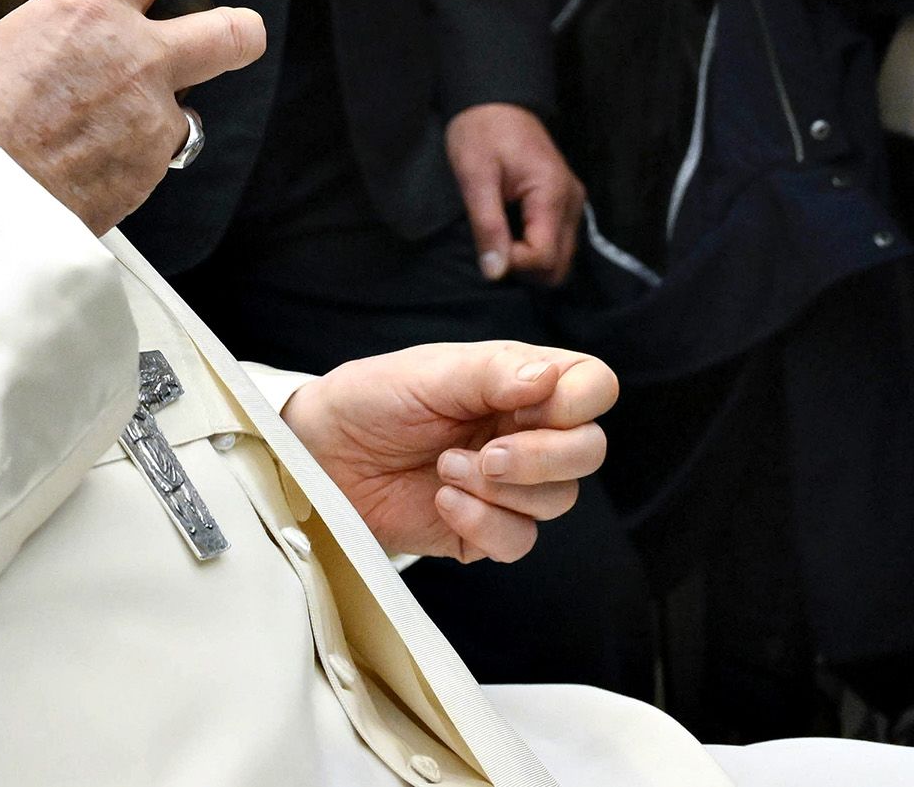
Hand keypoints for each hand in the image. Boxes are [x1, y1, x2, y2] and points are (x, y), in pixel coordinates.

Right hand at [0, 0, 267, 232]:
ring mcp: (150, 121)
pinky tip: (87, 164)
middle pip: (234, 32)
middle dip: (239, 28)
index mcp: (89, 9)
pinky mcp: (147, 177)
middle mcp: (137, 58)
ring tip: (105, 125)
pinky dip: (132, 157)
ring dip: (160, 110)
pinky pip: (155, 157)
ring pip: (188, 107)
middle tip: (226, 30)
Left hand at [281, 342, 615, 561]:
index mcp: (520, 382)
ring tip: (446, 468)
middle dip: (544, 457)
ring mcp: (508, 485)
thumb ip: (491, 373)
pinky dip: (483, 523)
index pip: (592, 386)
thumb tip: (549, 378)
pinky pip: (519, 540)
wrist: (320, 455)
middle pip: (588, 451)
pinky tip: (442, 501)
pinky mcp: (484, 530)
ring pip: (558, 500)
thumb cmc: (371, 399)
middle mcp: (524, 431)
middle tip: (489, 454)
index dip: (580, 400)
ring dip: (502, 489)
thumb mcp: (429, 372)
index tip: (534, 405)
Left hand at [445, 102, 586, 283]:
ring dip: (530, 261)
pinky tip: (512, 234)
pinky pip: (559, 243)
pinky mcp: (566, 203)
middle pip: (560, 266)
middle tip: (494, 245)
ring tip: (501, 238)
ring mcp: (574, 203)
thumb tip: (495, 273)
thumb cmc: (482, 132)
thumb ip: (487, 225)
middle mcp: (573, 202)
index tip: (488, 245)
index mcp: (552, 193)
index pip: (544, 257)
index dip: (514, 263)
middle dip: (525, 268)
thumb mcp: (475, 176)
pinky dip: (537, 249)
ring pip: (562, 259)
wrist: (496, 101)